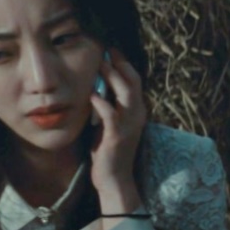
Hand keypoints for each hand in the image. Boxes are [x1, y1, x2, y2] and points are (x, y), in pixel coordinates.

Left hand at [89, 48, 146, 197]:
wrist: (114, 178)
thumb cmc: (108, 151)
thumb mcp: (110, 124)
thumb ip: (107, 106)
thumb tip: (95, 86)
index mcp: (137, 111)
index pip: (135, 81)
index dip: (124, 64)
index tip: (110, 51)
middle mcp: (137, 115)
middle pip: (133, 82)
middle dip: (120, 64)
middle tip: (105, 52)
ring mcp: (129, 125)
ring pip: (126, 94)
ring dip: (113, 78)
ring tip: (100, 66)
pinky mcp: (117, 136)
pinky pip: (111, 114)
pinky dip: (102, 102)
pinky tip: (92, 94)